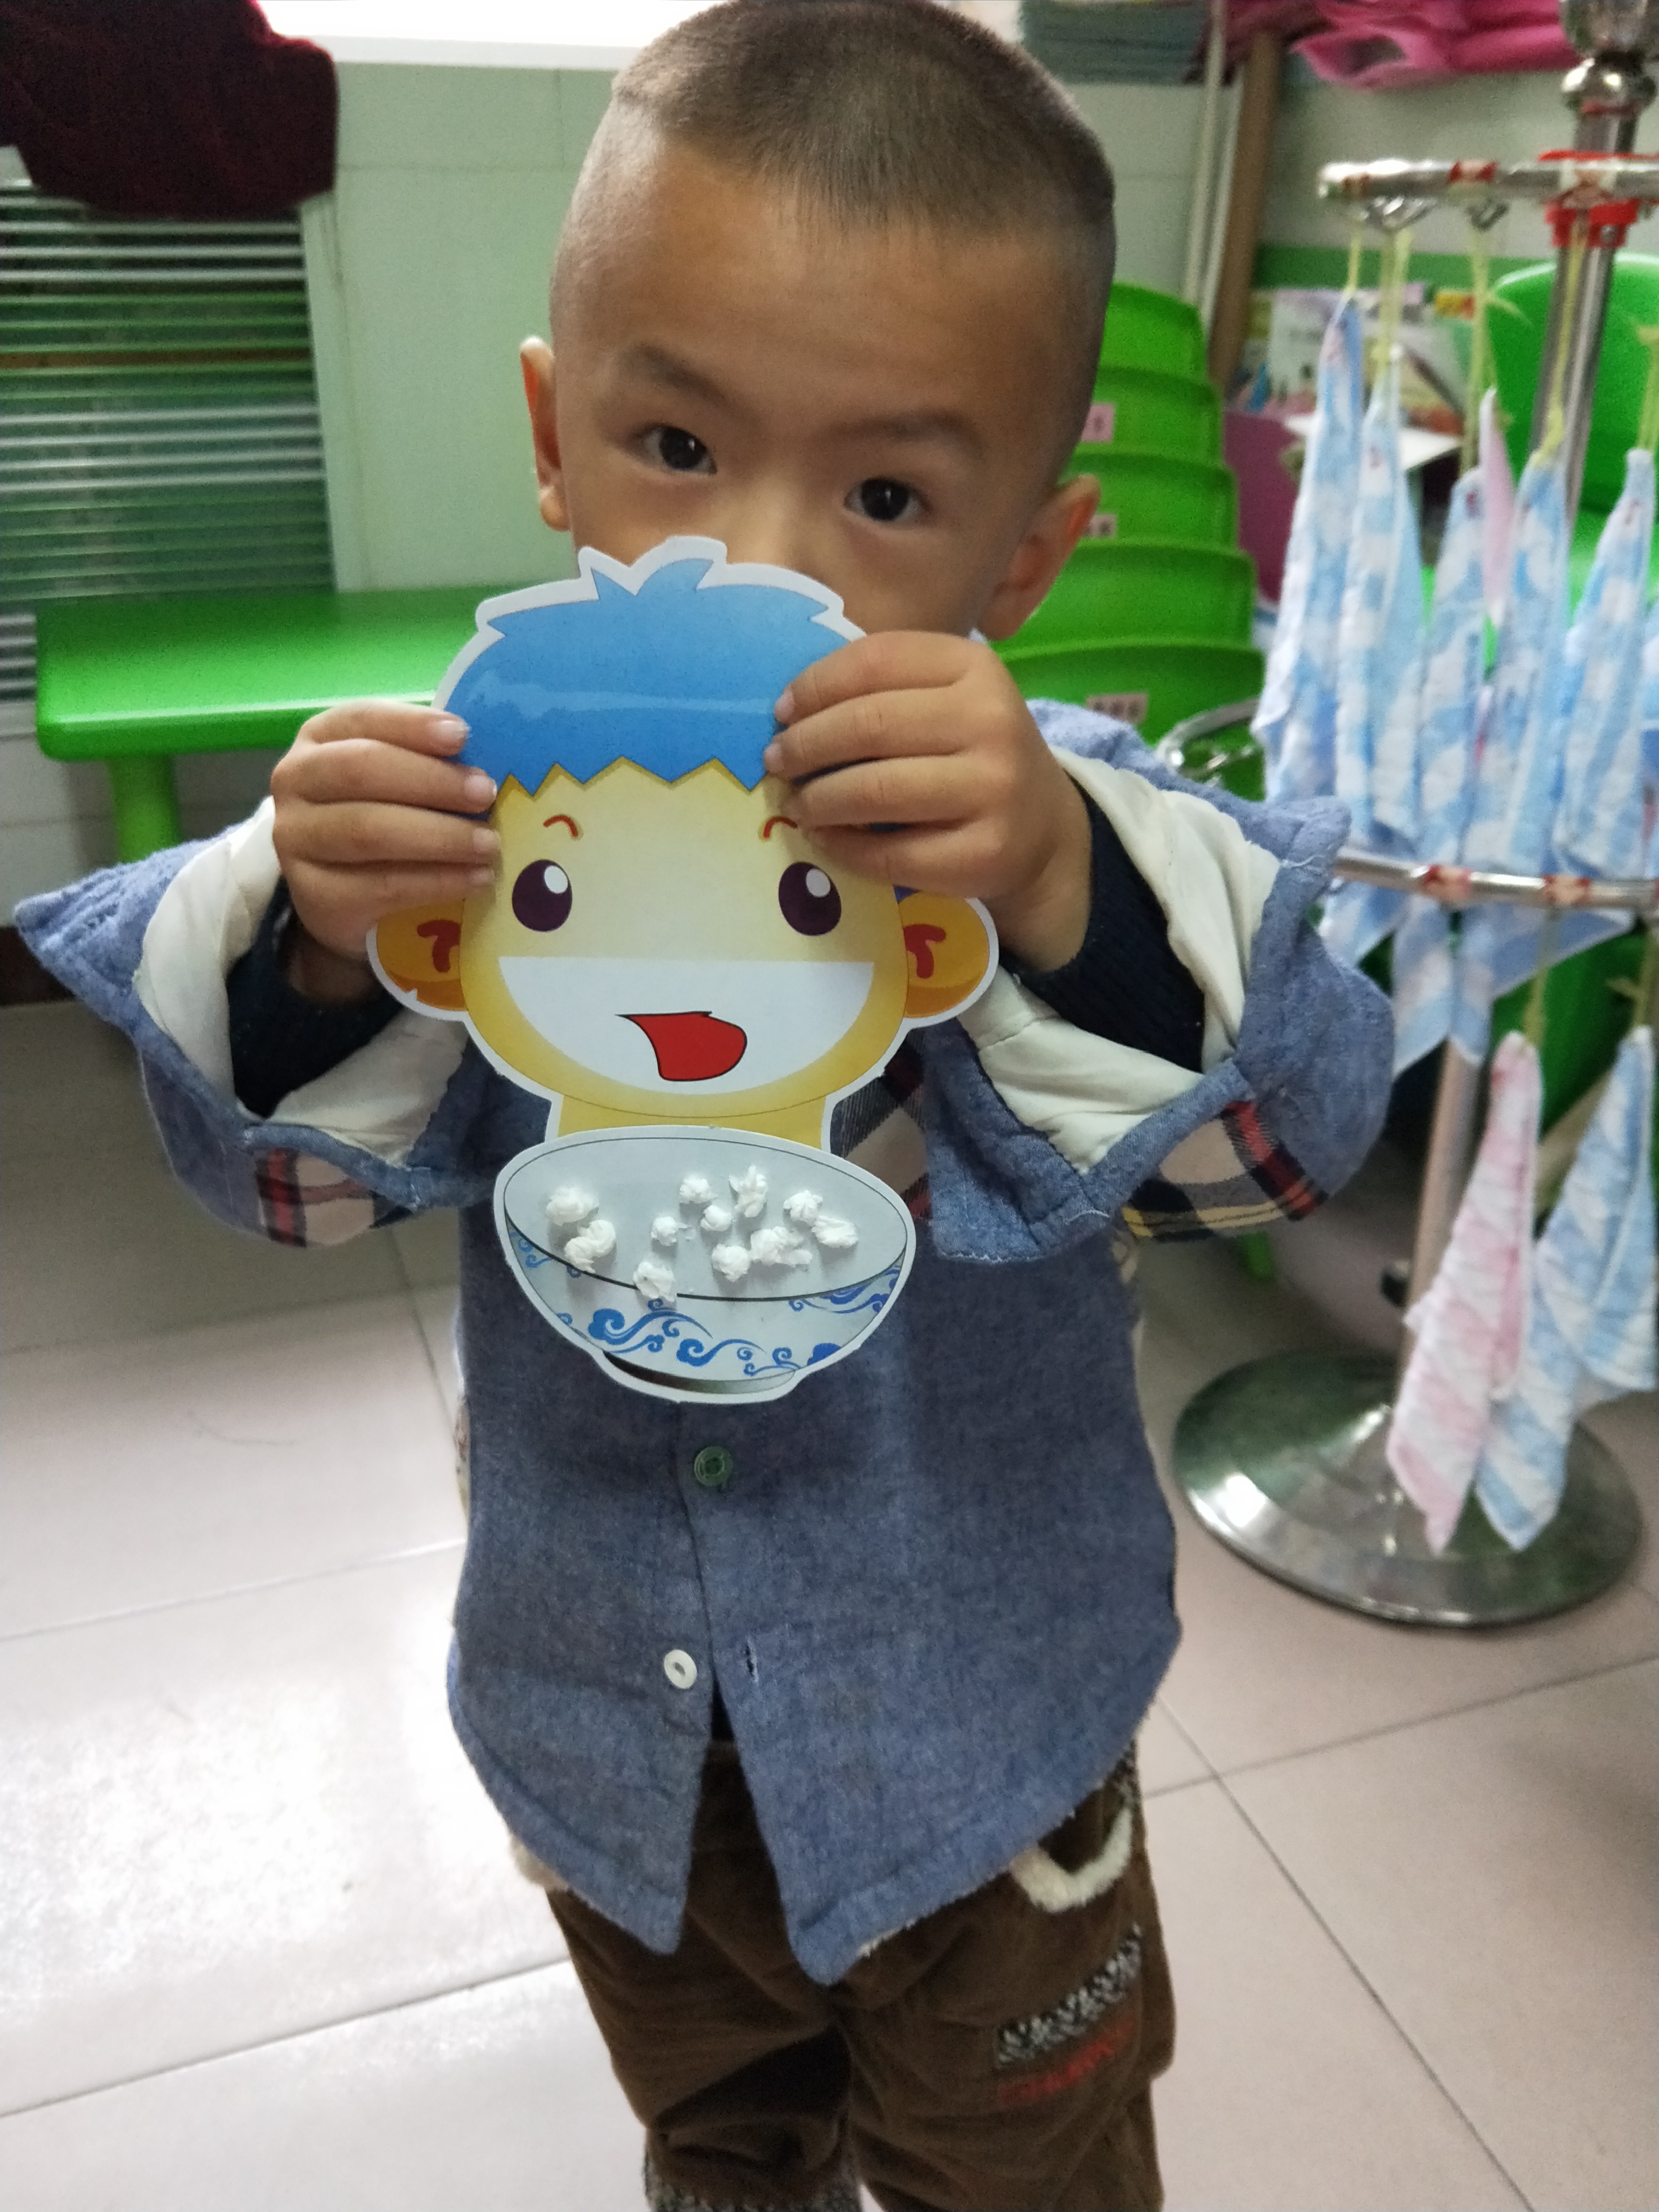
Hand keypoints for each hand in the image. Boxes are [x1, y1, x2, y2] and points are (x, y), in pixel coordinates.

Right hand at [269, 702, 497, 995]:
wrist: (341, 896)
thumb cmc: (381, 816)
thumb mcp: (398, 778)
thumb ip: (429, 758)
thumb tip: (493, 751)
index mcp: (319, 738)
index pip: (361, 719)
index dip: (412, 726)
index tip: (461, 735)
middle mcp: (295, 781)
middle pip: (360, 771)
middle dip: (431, 781)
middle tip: (485, 794)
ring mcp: (297, 840)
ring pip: (369, 831)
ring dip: (439, 836)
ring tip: (489, 844)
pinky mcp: (315, 896)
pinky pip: (382, 886)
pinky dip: (436, 882)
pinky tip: (475, 879)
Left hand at [763, 633, 1090, 970]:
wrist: (1040, 827)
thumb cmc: (970, 752)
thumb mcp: (945, 699)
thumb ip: (882, 691)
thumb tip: (789, 712)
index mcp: (975, 668)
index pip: (876, 660)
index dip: (815, 685)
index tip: (782, 711)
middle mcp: (992, 722)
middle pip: (869, 726)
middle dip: (806, 745)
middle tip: (777, 761)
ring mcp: (993, 790)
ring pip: (874, 791)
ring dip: (817, 799)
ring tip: (797, 802)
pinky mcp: (982, 853)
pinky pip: (889, 853)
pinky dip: (843, 847)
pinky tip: (825, 838)